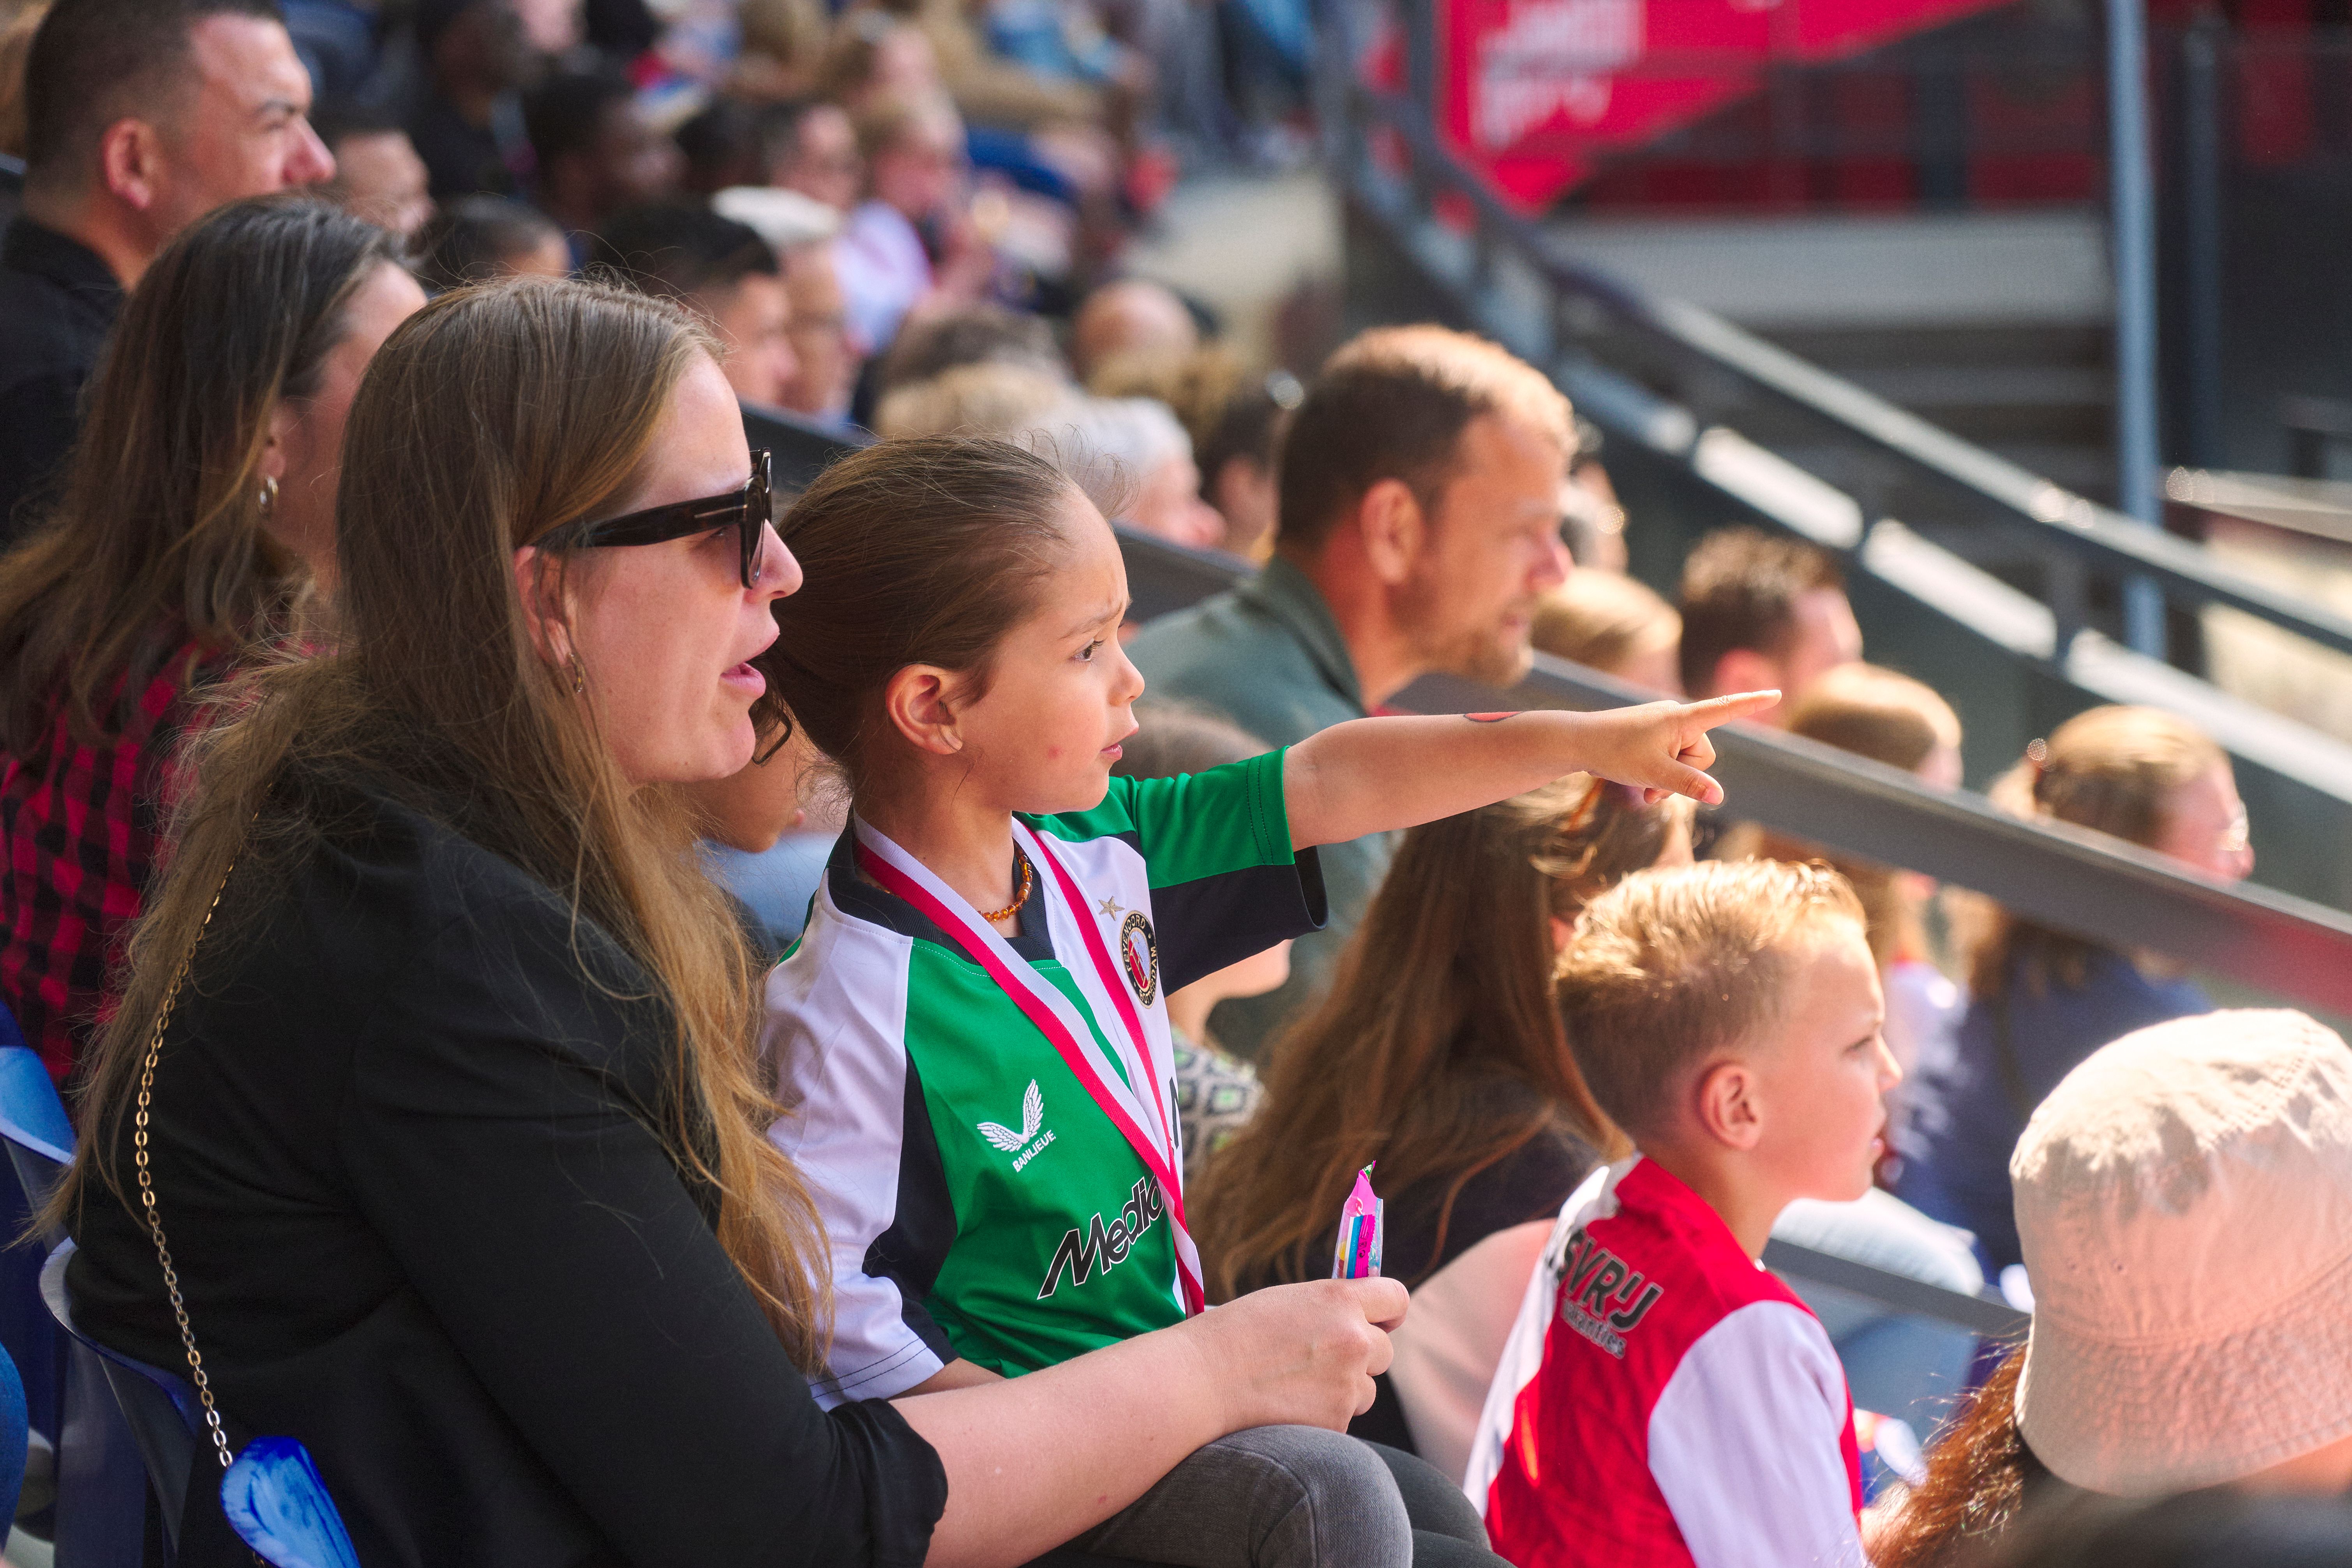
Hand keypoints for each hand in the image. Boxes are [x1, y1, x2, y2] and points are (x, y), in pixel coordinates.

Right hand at [1178, 1278, 1408, 1433]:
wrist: (1200, 1382)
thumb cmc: (1232, 1335)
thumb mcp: (1286, 1301)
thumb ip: (1328, 1308)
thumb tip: (1358, 1319)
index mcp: (1339, 1300)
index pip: (1396, 1298)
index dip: (1390, 1311)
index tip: (1383, 1320)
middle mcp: (1353, 1340)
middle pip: (1384, 1350)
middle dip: (1361, 1356)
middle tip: (1322, 1360)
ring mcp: (1347, 1385)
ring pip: (1366, 1390)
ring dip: (1342, 1390)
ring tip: (1293, 1386)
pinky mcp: (1336, 1423)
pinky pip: (1342, 1419)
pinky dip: (1322, 1417)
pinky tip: (1285, 1408)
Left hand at [1576, 690, 1778, 805]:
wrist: (1576, 743)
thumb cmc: (1613, 752)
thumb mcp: (1654, 773)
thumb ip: (1689, 784)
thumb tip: (1719, 797)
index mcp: (1681, 718)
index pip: (1724, 709)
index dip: (1751, 704)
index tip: (1776, 694)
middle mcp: (1676, 717)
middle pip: (1703, 755)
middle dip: (1684, 776)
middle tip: (1653, 784)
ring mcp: (1664, 727)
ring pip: (1687, 763)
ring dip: (1669, 781)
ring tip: (1644, 787)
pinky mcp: (1653, 736)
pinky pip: (1670, 760)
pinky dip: (1660, 775)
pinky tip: (1641, 784)